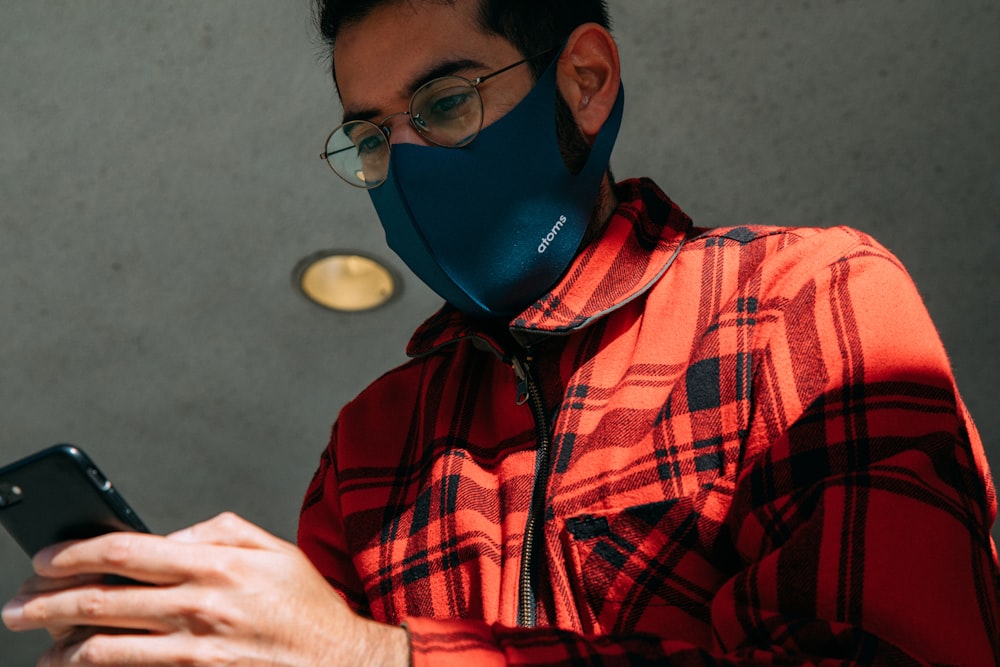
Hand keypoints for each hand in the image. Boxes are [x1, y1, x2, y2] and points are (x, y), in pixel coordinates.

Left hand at [2, 513, 408, 665]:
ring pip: (107, 649)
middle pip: (104, 601)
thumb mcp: (274, 550)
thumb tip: (170, 537)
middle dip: (48, 602)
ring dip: (62, 647)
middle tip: (18, 605)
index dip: (77, 553)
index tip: (47, 559)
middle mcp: (200, 606)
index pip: (128, 551)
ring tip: (40, 645)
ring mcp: (196, 651)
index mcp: (217, 564)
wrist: (339, 663)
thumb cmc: (307, 607)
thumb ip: (220, 532)